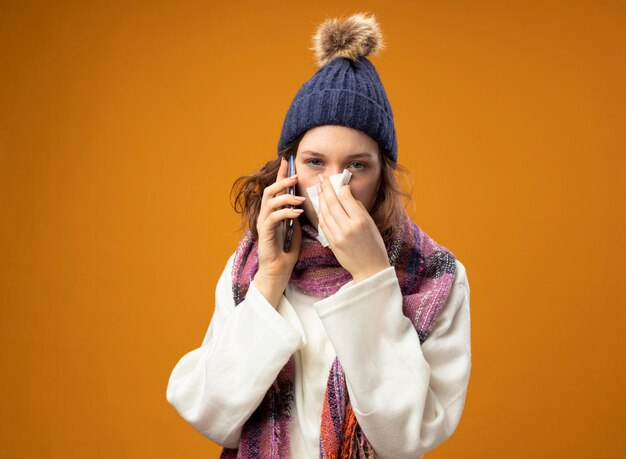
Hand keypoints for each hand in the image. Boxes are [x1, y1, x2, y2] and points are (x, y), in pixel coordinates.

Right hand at [254, 157, 304, 305]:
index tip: (288, 160)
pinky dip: (286, 212)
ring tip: (300, 198)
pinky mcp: (265, 233)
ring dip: (286, 197)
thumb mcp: (296, 229)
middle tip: (296, 177)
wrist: (278, 271)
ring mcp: (264, 223)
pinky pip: (273, 217)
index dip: (281, 174)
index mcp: (274, 212)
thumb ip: (296, 216)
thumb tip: (304, 203)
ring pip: (270, 201)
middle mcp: (266, 215)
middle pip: (270, 190)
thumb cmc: (286, 252)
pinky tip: (297, 212)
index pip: (277, 189)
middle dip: (282, 181)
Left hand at [317, 177, 389, 283]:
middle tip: (322, 178)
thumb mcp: (371, 224)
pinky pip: (323, 224)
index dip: (341, 187)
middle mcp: (348, 227)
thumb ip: (359, 209)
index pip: (346, 198)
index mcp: (360, 221)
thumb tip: (347, 195)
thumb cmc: (374, 246)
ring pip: (325, 213)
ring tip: (318, 188)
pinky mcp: (332, 243)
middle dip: (326, 188)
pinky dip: (321, 213)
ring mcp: (338, 236)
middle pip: (332, 203)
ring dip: (320, 199)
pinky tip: (320, 206)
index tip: (338, 181)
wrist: (370, 270)